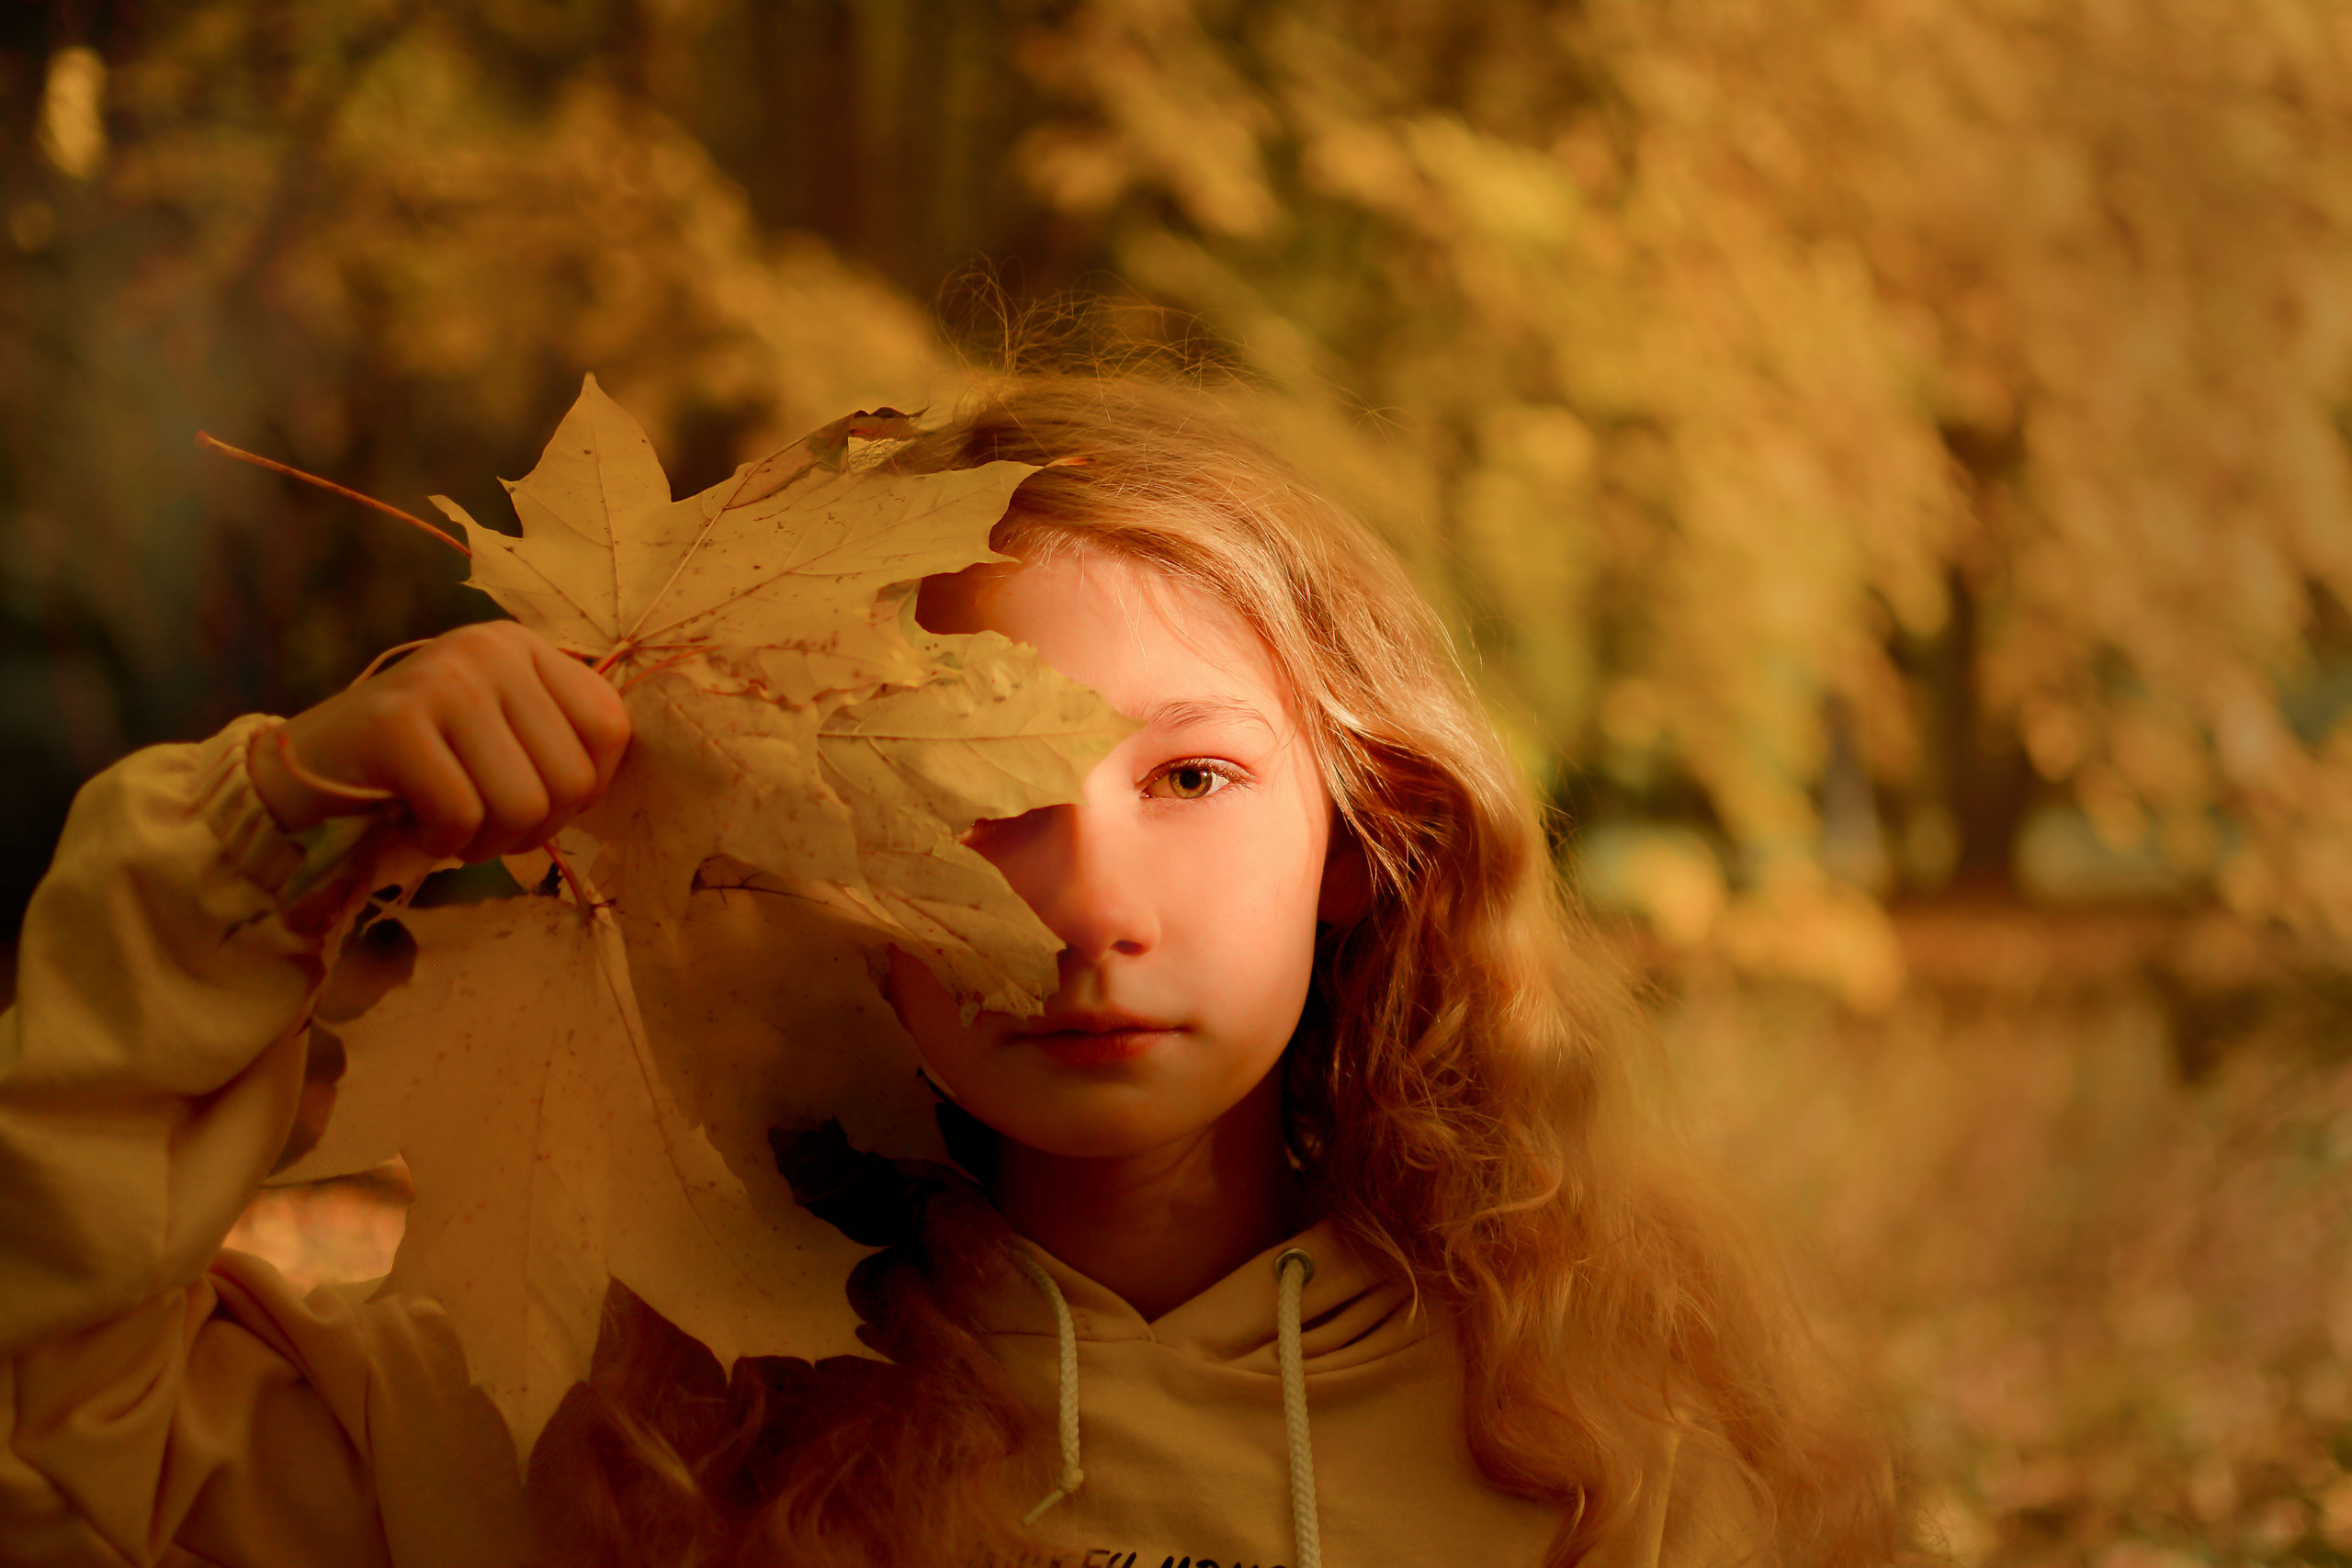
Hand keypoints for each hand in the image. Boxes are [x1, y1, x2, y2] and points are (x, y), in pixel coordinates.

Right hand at [248, 621, 631, 862]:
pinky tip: (414, 828)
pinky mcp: (396, 722)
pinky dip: (442, 844)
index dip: (585, 791)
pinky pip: (461, 815)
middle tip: (483, 828)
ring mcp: (443, 679)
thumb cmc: (419, 766)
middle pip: (572, 779)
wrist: (305, 768)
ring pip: (523, 804)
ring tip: (449, 829)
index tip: (536, 803)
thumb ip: (558, 743)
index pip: (611, 729)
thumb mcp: (500, 736)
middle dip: (533, 829)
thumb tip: (614, 784)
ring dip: (487, 844)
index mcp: (525, 646)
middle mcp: (489, 648)